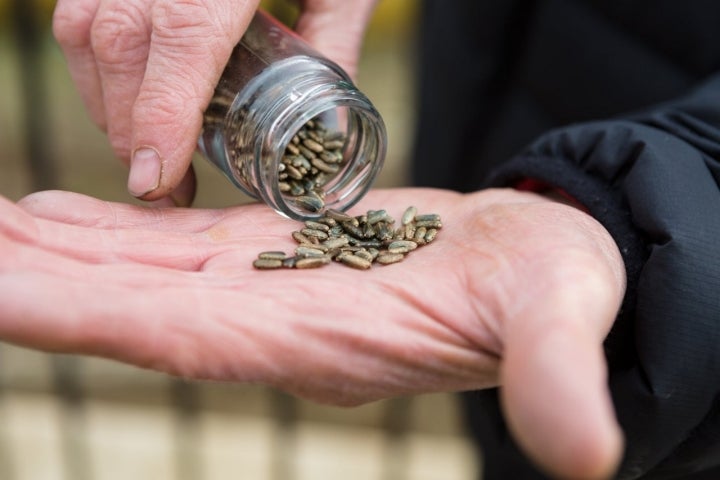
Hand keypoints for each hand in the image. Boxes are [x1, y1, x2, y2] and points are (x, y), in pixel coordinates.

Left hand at [2, 187, 624, 478]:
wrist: (538, 265)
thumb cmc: (549, 291)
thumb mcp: (556, 324)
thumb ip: (553, 378)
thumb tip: (588, 455)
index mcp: (313, 341)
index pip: (171, 335)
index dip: (77, 315)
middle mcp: (267, 320)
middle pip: (126, 301)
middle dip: (32, 277)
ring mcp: (263, 284)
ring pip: (136, 267)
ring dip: (53, 247)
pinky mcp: (273, 250)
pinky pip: (172, 240)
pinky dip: (110, 226)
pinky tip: (57, 209)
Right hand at [52, 0, 376, 205]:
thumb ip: (336, 43)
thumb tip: (326, 126)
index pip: (182, 38)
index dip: (160, 115)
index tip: (156, 178)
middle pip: (120, 41)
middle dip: (130, 128)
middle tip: (162, 183)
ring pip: (84, 27)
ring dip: (107, 103)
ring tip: (144, 151)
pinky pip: (77, 8)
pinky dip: (93, 64)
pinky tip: (123, 97)